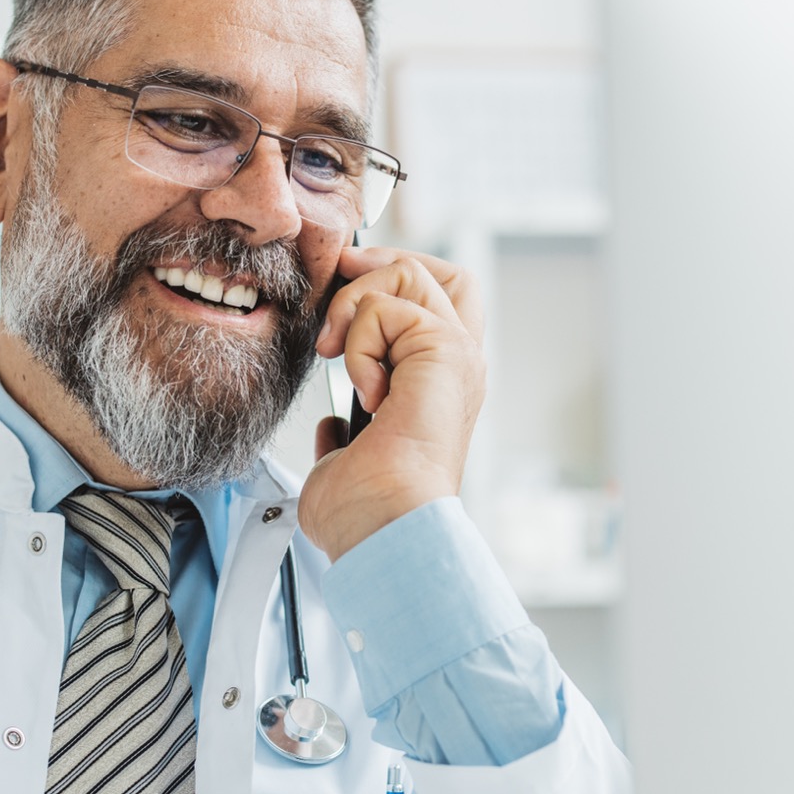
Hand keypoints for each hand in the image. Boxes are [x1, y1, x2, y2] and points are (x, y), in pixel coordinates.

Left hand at [299, 244, 485, 560]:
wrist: (383, 527)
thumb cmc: (365, 514)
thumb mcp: (343, 463)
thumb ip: (344, 437)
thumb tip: (334, 431)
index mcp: (441, 391)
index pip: (437, 306)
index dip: (392, 283)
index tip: (343, 290)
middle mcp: (459, 367)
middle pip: (443, 273)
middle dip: (382, 266)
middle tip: (339, 284)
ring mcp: (457, 356)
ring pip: (409, 275)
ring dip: (355, 304)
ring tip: (335, 352)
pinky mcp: (443, 350)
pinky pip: (386, 308)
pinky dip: (356, 341)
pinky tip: (363, 387)